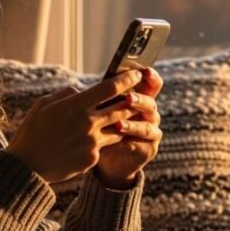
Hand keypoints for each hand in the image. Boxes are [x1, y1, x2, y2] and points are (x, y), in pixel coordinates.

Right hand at [4, 69, 147, 183]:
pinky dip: (103, 142)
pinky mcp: (93, 158)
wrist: (26, 167)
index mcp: (76, 105)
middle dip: (133, 101)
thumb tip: (83, 92)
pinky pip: (104, 146)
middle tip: (139, 95)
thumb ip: (67, 95)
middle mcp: (88, 122)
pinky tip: (98, 141)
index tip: (137, 74)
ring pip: (119, 128)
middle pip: (122, 107)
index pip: (110, 88)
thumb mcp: (44, 104)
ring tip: (123, 118)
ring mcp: (93, 142)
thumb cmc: (32, 132)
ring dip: (122, 122)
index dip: (127, 80)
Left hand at [96, 67, 163, 188]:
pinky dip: (131, 143)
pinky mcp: (149, 149)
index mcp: (141, 99)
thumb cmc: (102, 128)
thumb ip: (100, 98)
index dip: (151, 77)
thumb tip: (77, 88)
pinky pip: (143, 145)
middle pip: (150, 103)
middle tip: (128, 98)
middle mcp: (149, 114)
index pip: (152, 85)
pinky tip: (120, 143)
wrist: (106, 159)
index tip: (145, 71)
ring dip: (134, 124)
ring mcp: (151, 132)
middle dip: (140, 100)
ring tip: (119, 125)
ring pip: (148, 126)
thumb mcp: (100, 111)